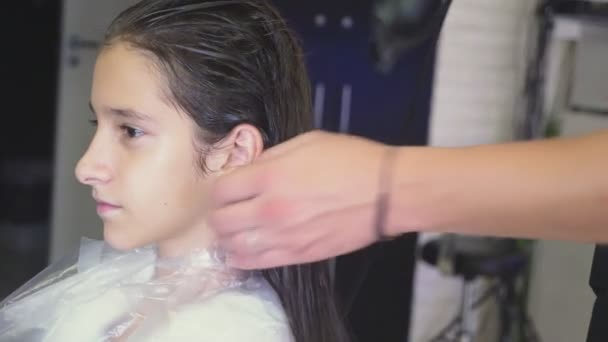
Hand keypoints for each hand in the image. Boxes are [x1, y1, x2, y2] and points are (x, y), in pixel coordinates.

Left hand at [208, 131, 390, 268]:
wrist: (385, 192)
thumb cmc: (349, 160)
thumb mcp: (305, 142)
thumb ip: (270, 157)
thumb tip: (248, 170)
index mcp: (269, 177)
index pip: (220, 190)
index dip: (218, 188)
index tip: (227, 187)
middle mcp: (269, 211)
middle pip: (220, 222)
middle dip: (219, 213)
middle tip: (228, 208)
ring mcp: (283, 237)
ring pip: (234, 247)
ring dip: (228, 238)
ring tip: (236, 230)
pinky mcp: (298, 255)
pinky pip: (256, 264)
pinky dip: (242, 258)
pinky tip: (244, 250)